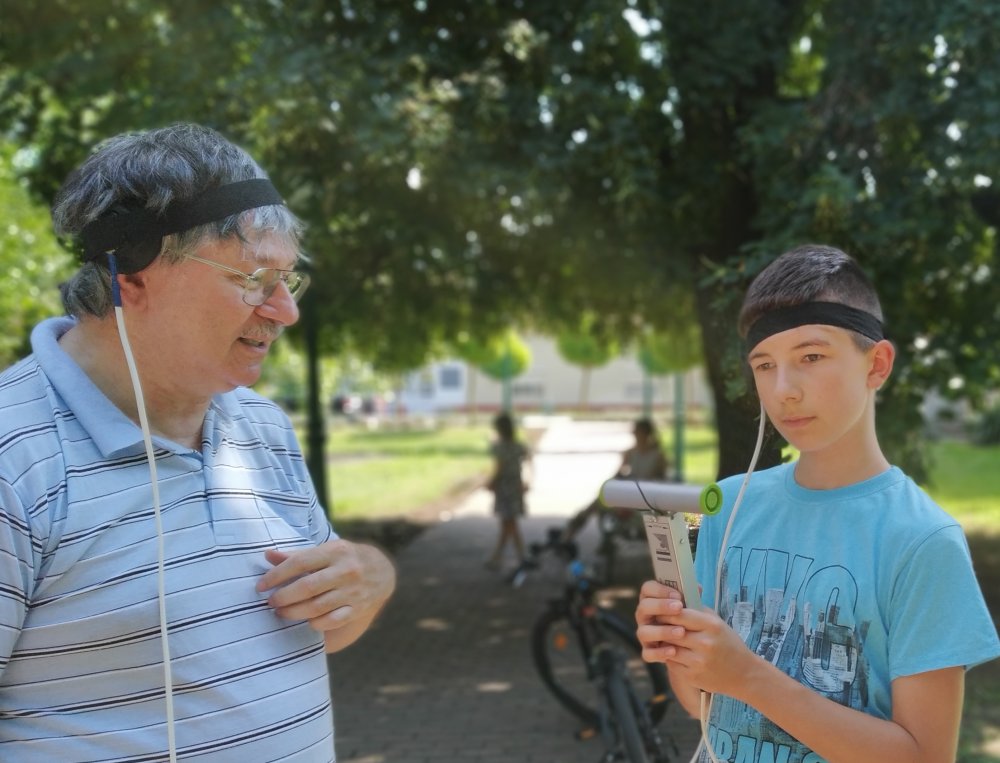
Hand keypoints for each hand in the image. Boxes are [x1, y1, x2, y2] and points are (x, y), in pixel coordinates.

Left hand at [256, 539, 395, 635]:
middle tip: (270, 602)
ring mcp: (353, 591)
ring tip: (281, 613)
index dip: (277, 574)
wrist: (383, 571)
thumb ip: (298, 555)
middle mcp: (346, 570)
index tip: (261, 586)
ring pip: (317, 607)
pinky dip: (317, 623)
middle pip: (308, 587)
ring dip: (294, 612)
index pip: (300, 562)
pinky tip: (307, 621)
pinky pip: (333, 621)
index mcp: (335, 551)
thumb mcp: (326, 550)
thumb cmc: (346, 558)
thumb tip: (268, 555)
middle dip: (284, 597)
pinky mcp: (358, 608)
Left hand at [635, 580, 753, 697]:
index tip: (661, 609)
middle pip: (672, 630)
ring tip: (662, 637)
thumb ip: (697, 610)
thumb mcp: (717, 623)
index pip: (680, 614)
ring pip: (668, 647)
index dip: (667, 611)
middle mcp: (705, 643)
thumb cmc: (727, 643)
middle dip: (661, 626)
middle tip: (656, 623)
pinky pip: (671, 663)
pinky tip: (672, 652)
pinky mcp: (692, 676)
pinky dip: (669, 657)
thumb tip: (674, 597)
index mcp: (712, 626)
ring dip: (663, 642)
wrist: (743, 673)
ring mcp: (698, 661)